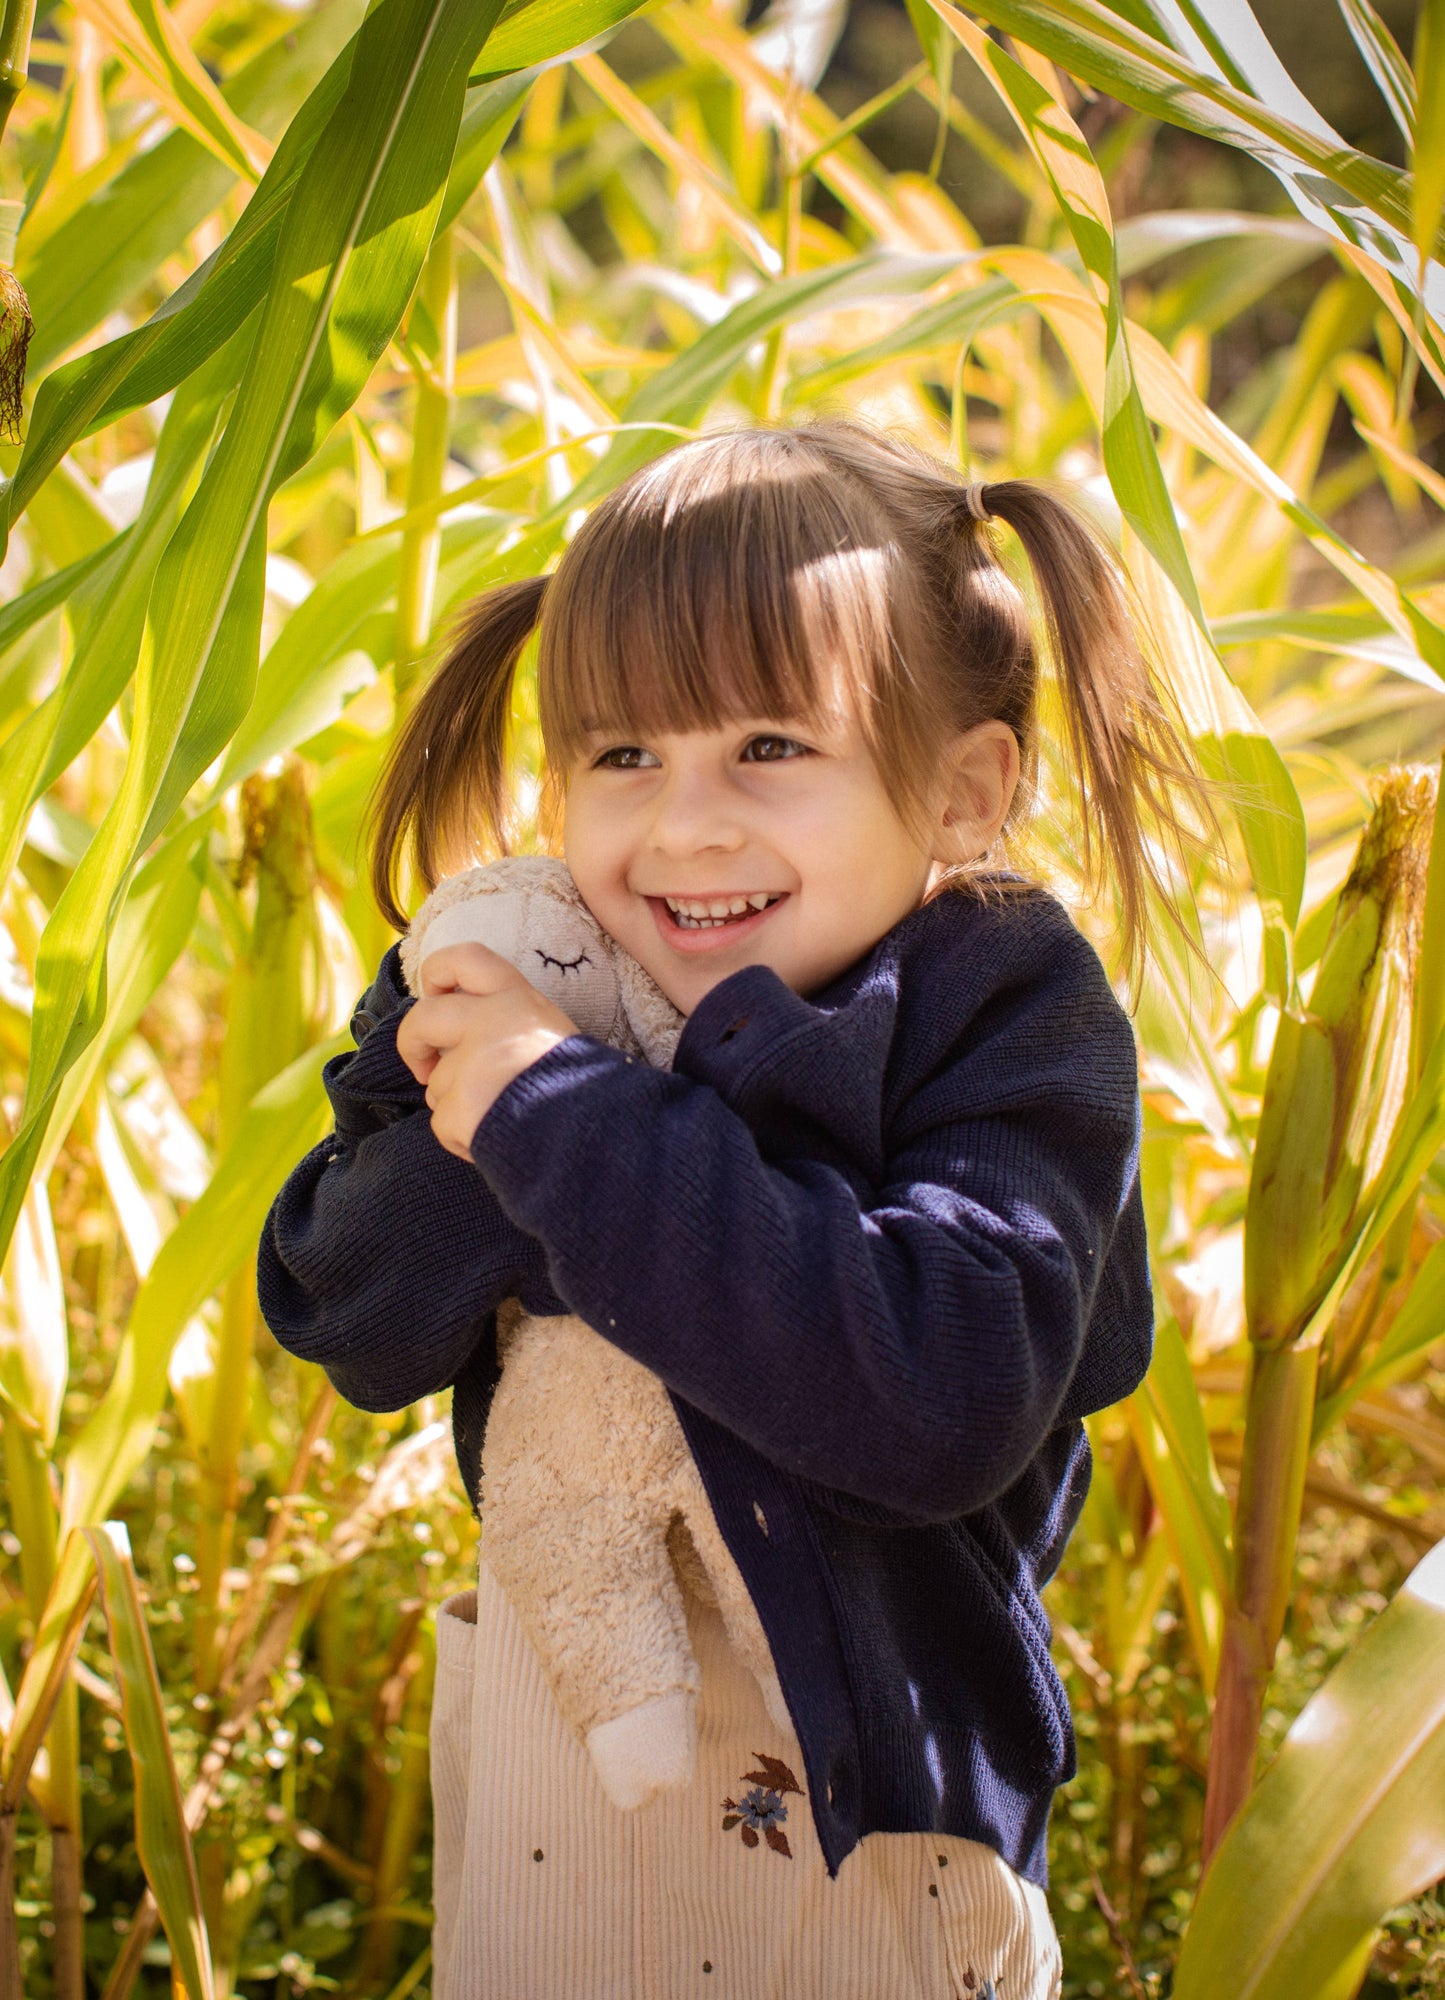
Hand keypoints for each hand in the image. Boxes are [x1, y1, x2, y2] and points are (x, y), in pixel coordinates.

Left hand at [397, 942, 577, 1160]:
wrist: (593, 1133)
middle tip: (425, 1068)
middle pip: (422, 1017)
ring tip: (499, 1115)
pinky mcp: (461, 1108)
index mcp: (517, 999)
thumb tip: (458, 1040)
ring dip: (455, 1104)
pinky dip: (461, 1138)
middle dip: (412, 1044)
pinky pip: (443, 1125)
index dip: (436, 971)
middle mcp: (491, 1023)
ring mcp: (473, 1066)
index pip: (465, 957)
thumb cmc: (577, 1086)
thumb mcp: (551, 1032)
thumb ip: (507, 1022)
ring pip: (437, 1084)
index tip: (434, 995)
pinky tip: (496, 1137)